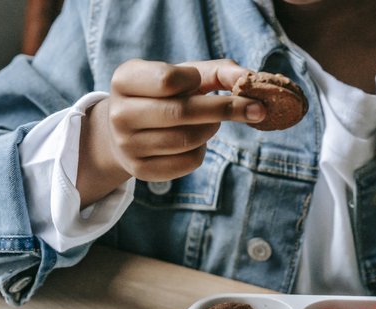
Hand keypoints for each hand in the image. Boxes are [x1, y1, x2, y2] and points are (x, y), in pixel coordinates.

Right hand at [77, 59, 263, 207]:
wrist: (124, 131)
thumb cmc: (162, 95)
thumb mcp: (182, 75)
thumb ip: (217, 72)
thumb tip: (248, 77)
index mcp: (124, 80)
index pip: (168, 79)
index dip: (195, 81)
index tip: (204, 84)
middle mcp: (119, 114)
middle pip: (182, 112)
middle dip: (225, 109)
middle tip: (256, 108)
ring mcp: (127, 145)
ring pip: (187, 139)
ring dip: (212, 129)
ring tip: (213, 123)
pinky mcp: (140, 170)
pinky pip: (186, 162)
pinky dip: (202, 150)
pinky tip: (197, 141)